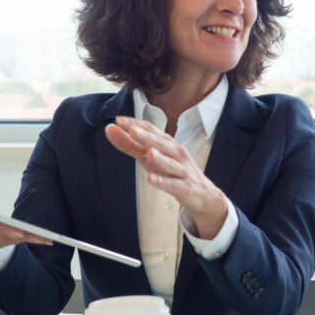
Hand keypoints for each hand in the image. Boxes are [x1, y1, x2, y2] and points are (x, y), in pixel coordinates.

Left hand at [104, 116, 227, 238]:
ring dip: (159, 158)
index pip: (152, 131)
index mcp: (168, 144)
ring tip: (148, 152)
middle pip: (162, 144)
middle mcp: (176, 154)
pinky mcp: (185, 188)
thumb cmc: (174, 173)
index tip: (119, 120)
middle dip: (147, 136)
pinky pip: (173, 185)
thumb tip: (111, 130)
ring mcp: (182, 171)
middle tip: (132, 129)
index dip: (137, 125)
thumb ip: (131, 145)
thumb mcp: (151, 158)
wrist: (204, 195)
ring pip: (170, 163)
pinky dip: (163, 182)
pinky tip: (151, 179)